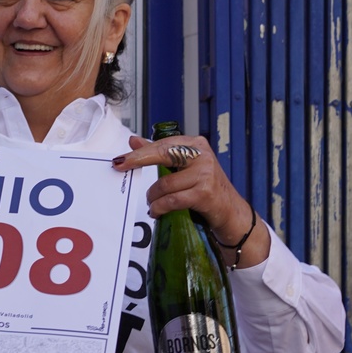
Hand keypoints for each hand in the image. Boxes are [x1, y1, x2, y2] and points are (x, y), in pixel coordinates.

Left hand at [112, 134, 268, 268]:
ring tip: (152, 203)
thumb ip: (160, 153)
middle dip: (138, 162)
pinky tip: (157, 211)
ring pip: (164, 184)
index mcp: (195, 145)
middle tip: (120, 168)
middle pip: (161, 155)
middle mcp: (201, 156)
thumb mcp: (183, 167)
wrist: (231, 212)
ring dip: (152, 197)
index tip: (120, 159)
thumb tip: (133, 140)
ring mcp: (205, 174)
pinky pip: (171, 200)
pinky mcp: (205, 193)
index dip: (139, 152)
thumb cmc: (205, 187)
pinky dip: (159, 207)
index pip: (161, 144)